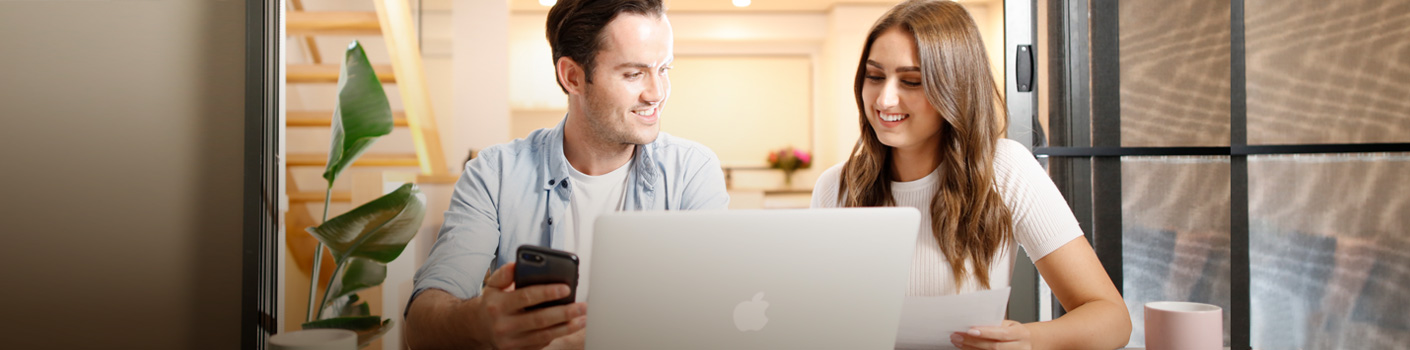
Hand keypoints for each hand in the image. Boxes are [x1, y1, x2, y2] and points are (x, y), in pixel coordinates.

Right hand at [473, 262, 587, 349]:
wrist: (477, 327)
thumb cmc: (492, 302)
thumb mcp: (493, 285)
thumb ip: (505, 273)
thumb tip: (517, 264)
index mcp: (498, 305)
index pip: (526, 297)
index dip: (548, 293)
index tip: (566, 288)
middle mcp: (503, 325)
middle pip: (540, 319)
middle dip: (565, 312)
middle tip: (582, 306)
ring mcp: (511, 341)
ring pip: (544, 335)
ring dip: (567, 327)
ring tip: (583, 318)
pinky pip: (541, 344)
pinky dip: (558, 335)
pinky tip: (570, 326)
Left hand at [951, 320, 1031, 349]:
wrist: (1026, 342)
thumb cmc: (1014, 332)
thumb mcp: (1009, 325)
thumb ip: (994, 325)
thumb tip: (972, 323)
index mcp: (1020, 333)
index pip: (1002, 334)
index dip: (986, 333)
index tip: (969, 330)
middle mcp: (1020, 347)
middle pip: (994, 347)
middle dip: (973, 342)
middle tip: (957, 337)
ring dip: (971, 349)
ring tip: (958, 343)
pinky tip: (966, 349)